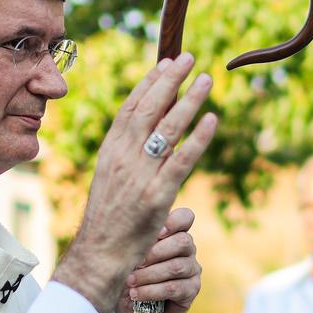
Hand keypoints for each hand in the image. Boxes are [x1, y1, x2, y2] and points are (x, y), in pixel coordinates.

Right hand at [53, 56, 217, 312]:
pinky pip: (182, 160)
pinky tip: (212, 120)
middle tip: (189, 58)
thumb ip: (128, 153)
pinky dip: (198, 138)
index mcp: (110, 151)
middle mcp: (123, 158)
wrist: (100, 254)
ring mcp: (140, 176)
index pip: (131, 107)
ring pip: (167, 129)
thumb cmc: (109, 218)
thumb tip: (150, 129)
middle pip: (149, 109)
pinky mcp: (157, 196)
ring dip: (189, 101)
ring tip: (206, 79)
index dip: (150, 82)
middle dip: (170, 80)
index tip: (166, 62)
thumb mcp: (112, 177)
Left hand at [115, 208, 200, 312]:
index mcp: (174, 233)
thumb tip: (127, 234)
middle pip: (182, 241)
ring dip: (149, 274)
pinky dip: (152, 291)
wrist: (130, 305)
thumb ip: (134, 241)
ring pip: (176, 267)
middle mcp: (187, 249)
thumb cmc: (128, 272)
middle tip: (135, 262)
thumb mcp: (128, 254)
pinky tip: (136, 294)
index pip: (185, 217)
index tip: (157, 232)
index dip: (174, 221)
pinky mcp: (191, 290)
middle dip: (155, 252)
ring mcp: (192, 269)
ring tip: (130, 281)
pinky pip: (174, 288)